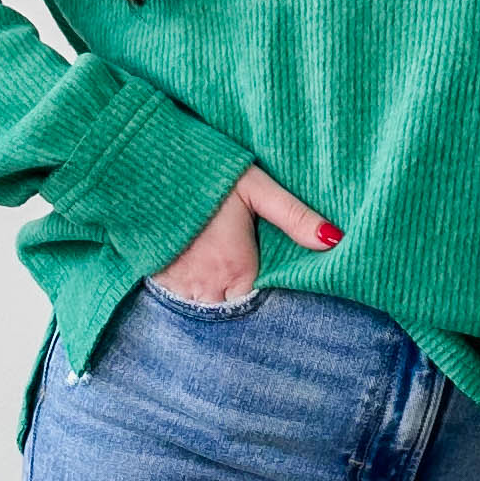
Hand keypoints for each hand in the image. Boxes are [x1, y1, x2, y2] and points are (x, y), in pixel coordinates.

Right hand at [153, 164, 339, 300]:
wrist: (144, 166)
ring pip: (206, 313)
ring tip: (222, 279)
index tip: (270, 281)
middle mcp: (209, 288)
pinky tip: (196, 274)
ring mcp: (180, 289)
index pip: (262, 305)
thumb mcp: (256, 187)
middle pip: (234, 315)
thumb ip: (295, 216)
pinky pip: (179, 304)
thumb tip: (335, 239)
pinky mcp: (156, 282)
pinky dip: (190, 295)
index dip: (267, 295)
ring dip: (215, 302)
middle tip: (246, 281)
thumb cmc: (206, 174)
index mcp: (239, 269)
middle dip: (242, 304)